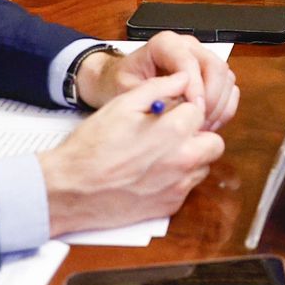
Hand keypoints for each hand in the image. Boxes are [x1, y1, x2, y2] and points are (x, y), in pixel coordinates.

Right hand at [39, 70, 227, 235]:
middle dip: (198, 135)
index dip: (185, 109)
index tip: (172, 112)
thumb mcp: (121, 105)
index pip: (200, 112)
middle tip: (173, 133)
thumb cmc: (91, 148)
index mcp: (174, 132)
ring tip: (160, 153)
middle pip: (214, 142)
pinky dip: (177, 179)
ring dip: (190, 158)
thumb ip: (158, 88)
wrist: (70, 190)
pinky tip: (152, 174)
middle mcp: (183, 161)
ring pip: (203, 166)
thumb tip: (182, 78)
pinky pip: (187, 188)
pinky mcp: (170, 206)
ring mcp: (178, 186)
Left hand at [81, 30, 239, 129]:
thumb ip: (153, 95)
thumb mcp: (128, 91)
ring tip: (200, 127)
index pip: (190, 62)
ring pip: (226, 79)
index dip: (196, 88)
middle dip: (211, 98)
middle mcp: (188, 47)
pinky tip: (207, 124)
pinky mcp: (209, 74)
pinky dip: (222, 109)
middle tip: (199, 123)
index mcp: (166, 44)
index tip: (193, 112)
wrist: (117, 82)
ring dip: (218, 105)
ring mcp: (201, 59)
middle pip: (216, 67)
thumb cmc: (120, 84)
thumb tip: (179, 106)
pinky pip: (228, 89)